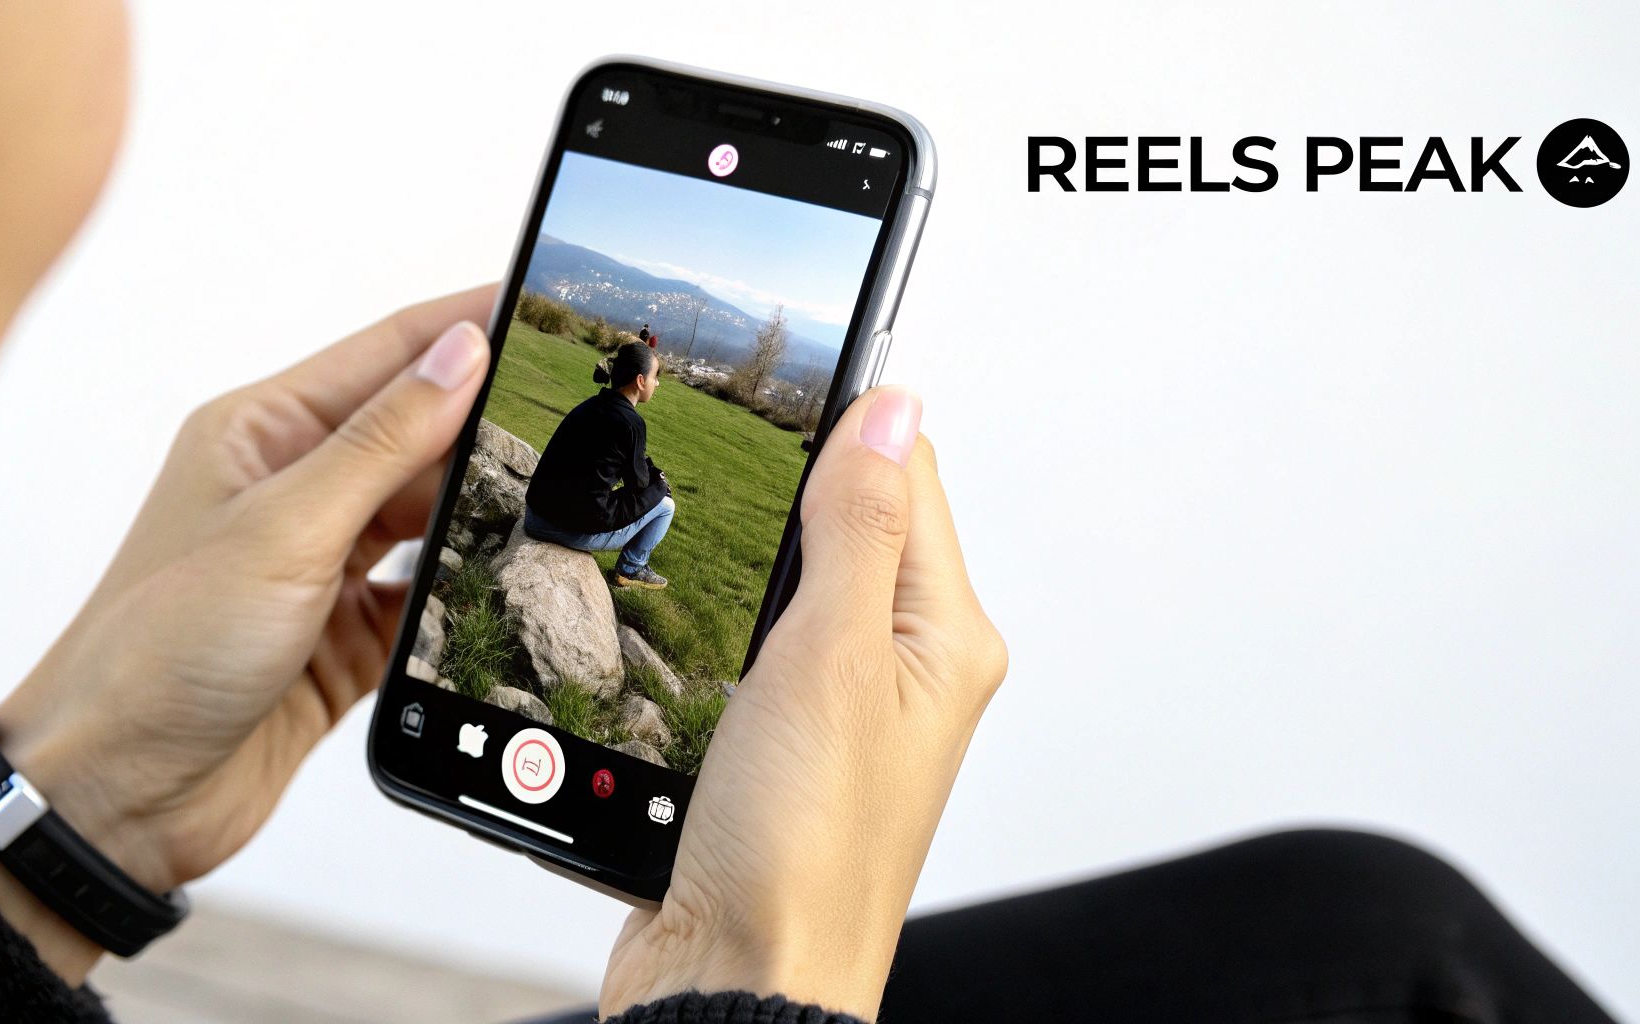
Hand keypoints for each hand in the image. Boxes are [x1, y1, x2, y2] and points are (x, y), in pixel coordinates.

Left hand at [0, 286, 494, 976]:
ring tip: (555, 492)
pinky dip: (463, 589)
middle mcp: (293, 490)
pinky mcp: (346, 636)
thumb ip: (382, 440)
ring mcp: (321, 565)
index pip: (385, 355)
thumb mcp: (283, 526)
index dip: (464, 324)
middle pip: (416, 434)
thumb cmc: (158, 649)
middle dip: (487, 421)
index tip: (536, 300)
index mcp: (262, 433)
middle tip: (573, 407)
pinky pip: (426, 596)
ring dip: (480, 508)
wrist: (120, 795)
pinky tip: (505, 579)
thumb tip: (459, 354)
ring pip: (428, 515)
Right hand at [598, 386, 1007, 1019]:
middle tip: (724, 452)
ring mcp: (844, 709)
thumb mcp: (830, 658)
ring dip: (751, 558)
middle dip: (792, 490)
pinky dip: (722, 622)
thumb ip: (859, 525)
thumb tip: (890, 406)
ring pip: (798, 583)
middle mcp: (906, 670)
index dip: (847, 421)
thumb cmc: (800, 853)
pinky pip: (759, 647)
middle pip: (854, 524)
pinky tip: (693, 617)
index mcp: (946, 639)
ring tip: (705, 530)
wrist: (738, 983)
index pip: (908, 477)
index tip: (785, 375)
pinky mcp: (784, 744)